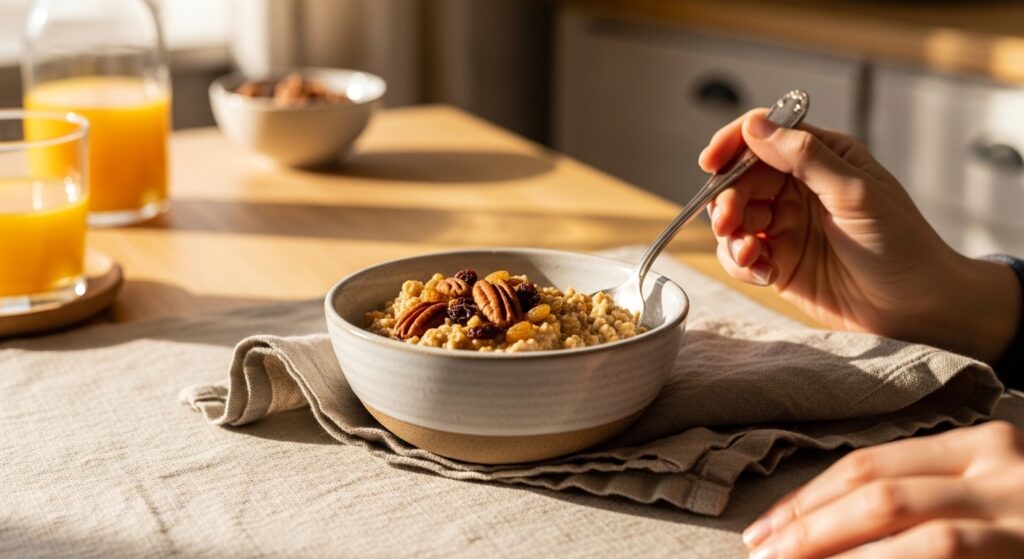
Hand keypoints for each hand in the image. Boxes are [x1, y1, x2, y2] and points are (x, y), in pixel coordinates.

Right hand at [699, 110, 1020, 362]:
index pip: (764, 137)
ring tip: (751, 253)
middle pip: (739, 181)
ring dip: (731, 235)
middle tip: (728, 222)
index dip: (732, 145)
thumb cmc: (900, 244)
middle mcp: (798, 189)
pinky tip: (763, 273)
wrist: (917, 307)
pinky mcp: (778, 263)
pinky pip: (740, 256)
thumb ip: (804, 157)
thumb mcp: (854, 193)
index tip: (710, 162)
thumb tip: (754, 125)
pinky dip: (742, 263)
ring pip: (733, 219)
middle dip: (726, 200)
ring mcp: (786, 227)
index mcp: (821, 158)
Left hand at [742, 421, 1023, 557]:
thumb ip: (927, 500)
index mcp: (980, 445)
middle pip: (876, 489)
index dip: (810, 497)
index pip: (871, 463)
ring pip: (906, 524)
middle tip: (759, 553)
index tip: (765, 527)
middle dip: (807, 525)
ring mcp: (1021, 509)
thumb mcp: (988, 495)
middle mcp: (1000, 464)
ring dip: (835, 551)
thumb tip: (831, 531)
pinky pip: (944, 553)